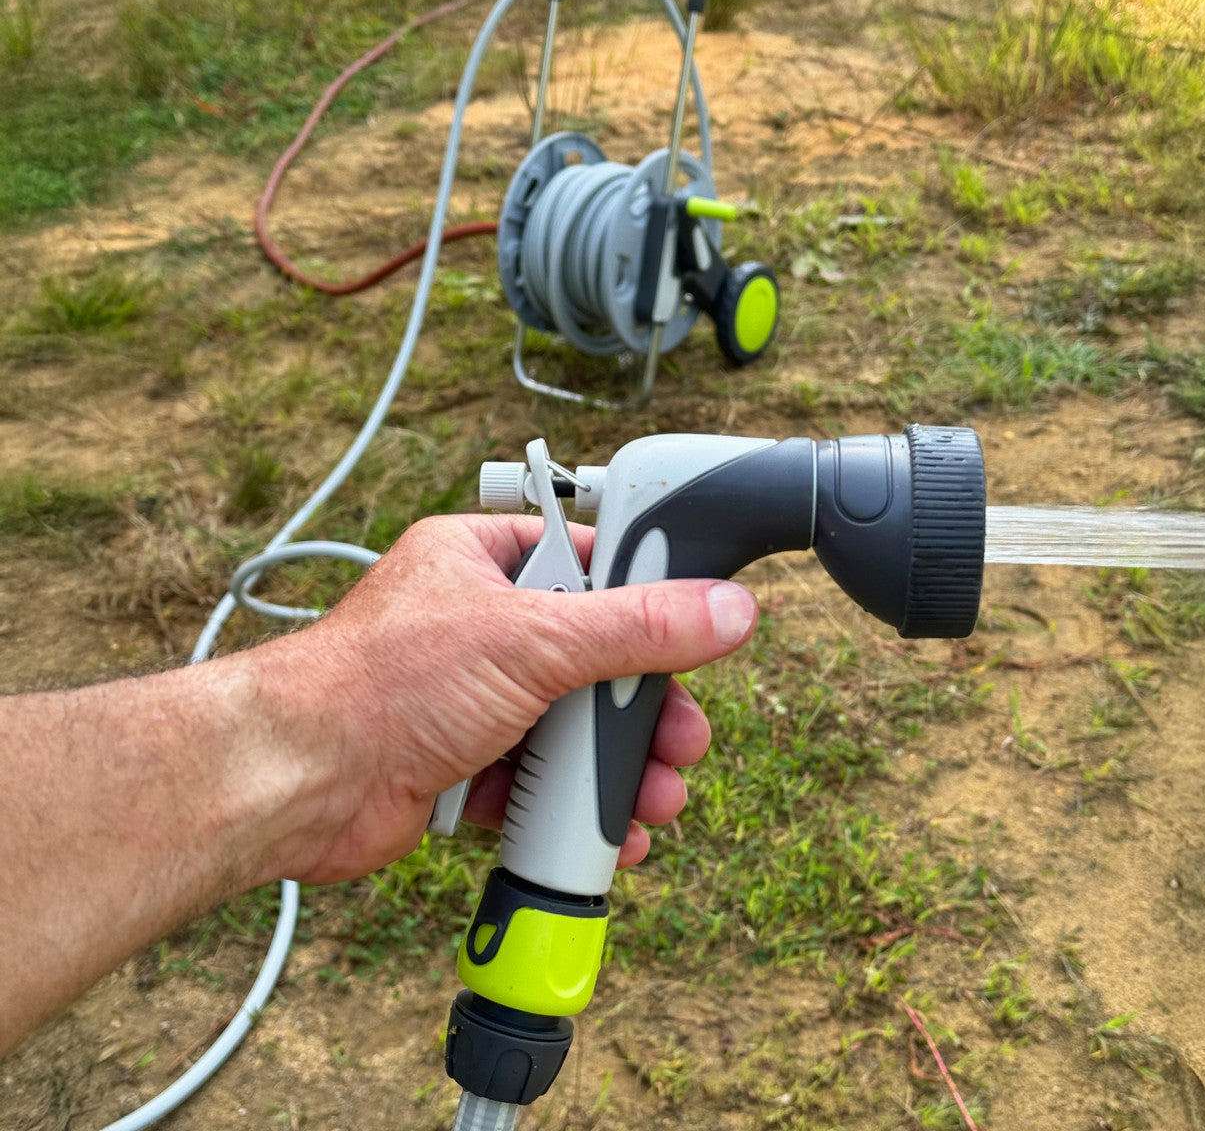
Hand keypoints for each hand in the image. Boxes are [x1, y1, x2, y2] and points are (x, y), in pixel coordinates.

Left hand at [268, 514, 758, 884]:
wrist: (293, 781)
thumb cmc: (380, 683)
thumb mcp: (532, 639)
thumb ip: (637, 627)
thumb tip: (726, 609)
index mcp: (484, 560)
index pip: (590, 556)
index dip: (646, 590)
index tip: (697, 619)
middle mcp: (478, 623)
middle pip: (593, 656)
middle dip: (643, 708)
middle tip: (682, 738)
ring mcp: (470, 696)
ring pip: (570, 726)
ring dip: (617, 767)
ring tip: (657, 799)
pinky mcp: (461, 762)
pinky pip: (537, 780)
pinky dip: (572, 808)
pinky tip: (611, 833)